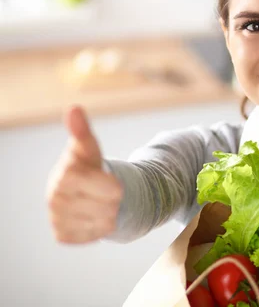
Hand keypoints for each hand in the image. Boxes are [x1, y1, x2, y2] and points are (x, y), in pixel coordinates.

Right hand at [46, 105, 123, 243]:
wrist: (79, 190)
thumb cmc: (87, 165)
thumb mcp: (89, 147)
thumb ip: (82, 131)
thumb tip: (74, 108)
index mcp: (65, 176)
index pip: (110, 189)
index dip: (115, 186)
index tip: (112, 181)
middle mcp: (55, 199)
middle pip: (110, 208)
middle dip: (113, 200)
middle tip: (104, 191)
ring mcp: (56, 219)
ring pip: (104, 224)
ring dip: (108, 214)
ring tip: (98, 202)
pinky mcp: (62, 236)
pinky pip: (95, 236)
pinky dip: (99, 228)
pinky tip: (91, 215)